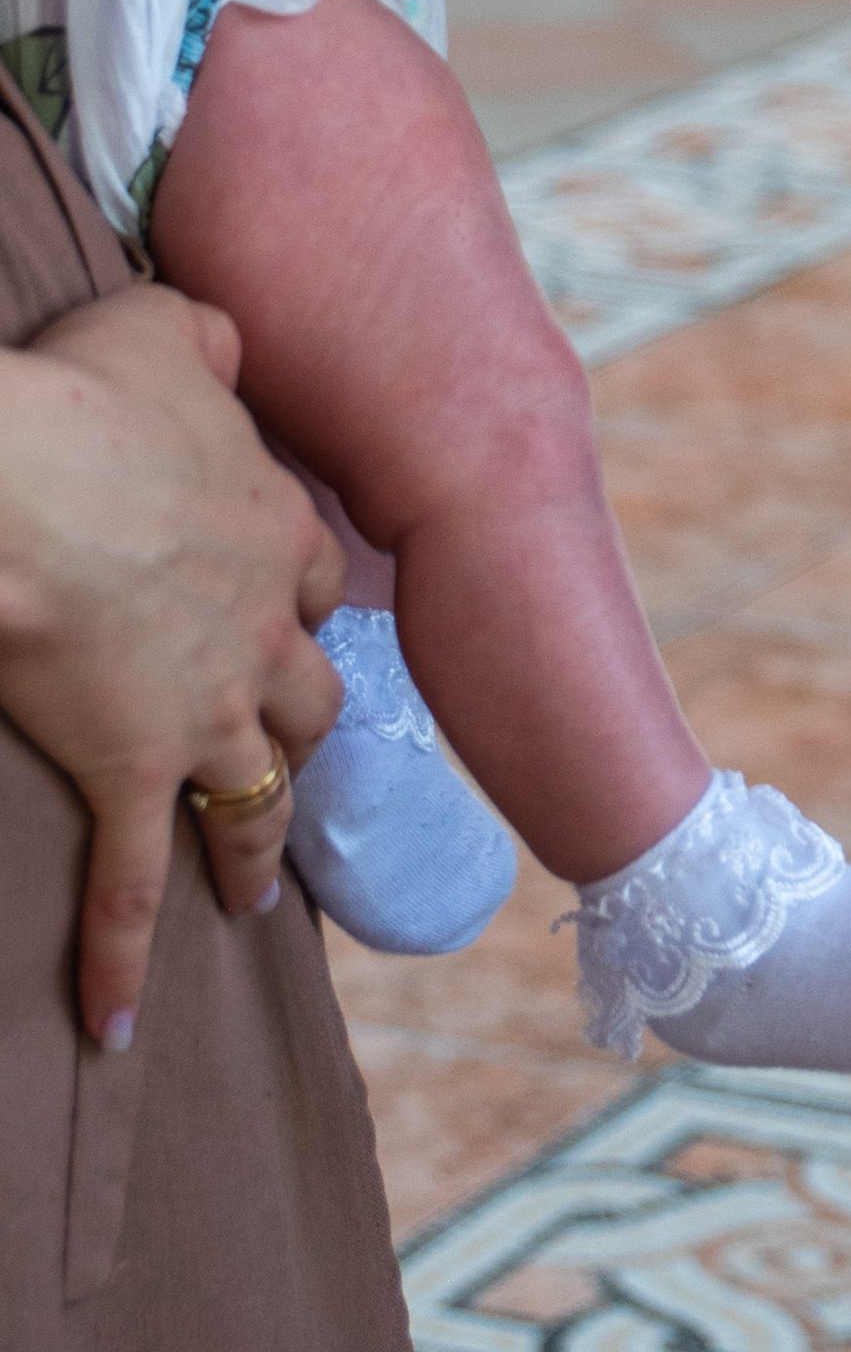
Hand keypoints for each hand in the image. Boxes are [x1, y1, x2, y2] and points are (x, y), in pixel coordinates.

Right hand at [0, 288, 343, 1045]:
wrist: (25, 486)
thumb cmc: (84, 397)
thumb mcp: (165, 327)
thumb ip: (210, 338)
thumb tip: (226, 340)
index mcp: (273, 526)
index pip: (320, 577)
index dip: (306, 599)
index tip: (298, 620)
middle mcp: (262, 628)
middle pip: (310, 695)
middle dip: (301, 730)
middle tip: (288, 763)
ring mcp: (203, 710)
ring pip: (256, 794)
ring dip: (252, 851)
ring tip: (248, 899)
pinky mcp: (132, 772)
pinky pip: (131, 887)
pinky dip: (123, 961)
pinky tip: (117, 1024)